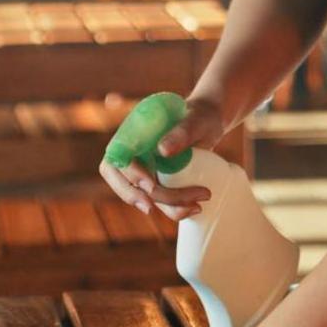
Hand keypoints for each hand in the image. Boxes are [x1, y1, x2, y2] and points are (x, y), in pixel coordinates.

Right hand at [99, 96, 226, 219]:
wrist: (209, 125)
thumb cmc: (200, 117)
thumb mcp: (195, 120)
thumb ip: (181, 132)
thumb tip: (162, 150)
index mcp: (134, 133)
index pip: (117, 156)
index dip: (127, 173)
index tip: (150, 185)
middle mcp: (134, 154)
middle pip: (120, 180)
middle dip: (134, 197)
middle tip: (152, 208)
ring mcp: (145, 171)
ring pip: (144, 196)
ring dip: (167, 206)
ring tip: (197, 206)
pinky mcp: (158, 184)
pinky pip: (160, 202)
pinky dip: (175, 210)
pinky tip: (195, 208)